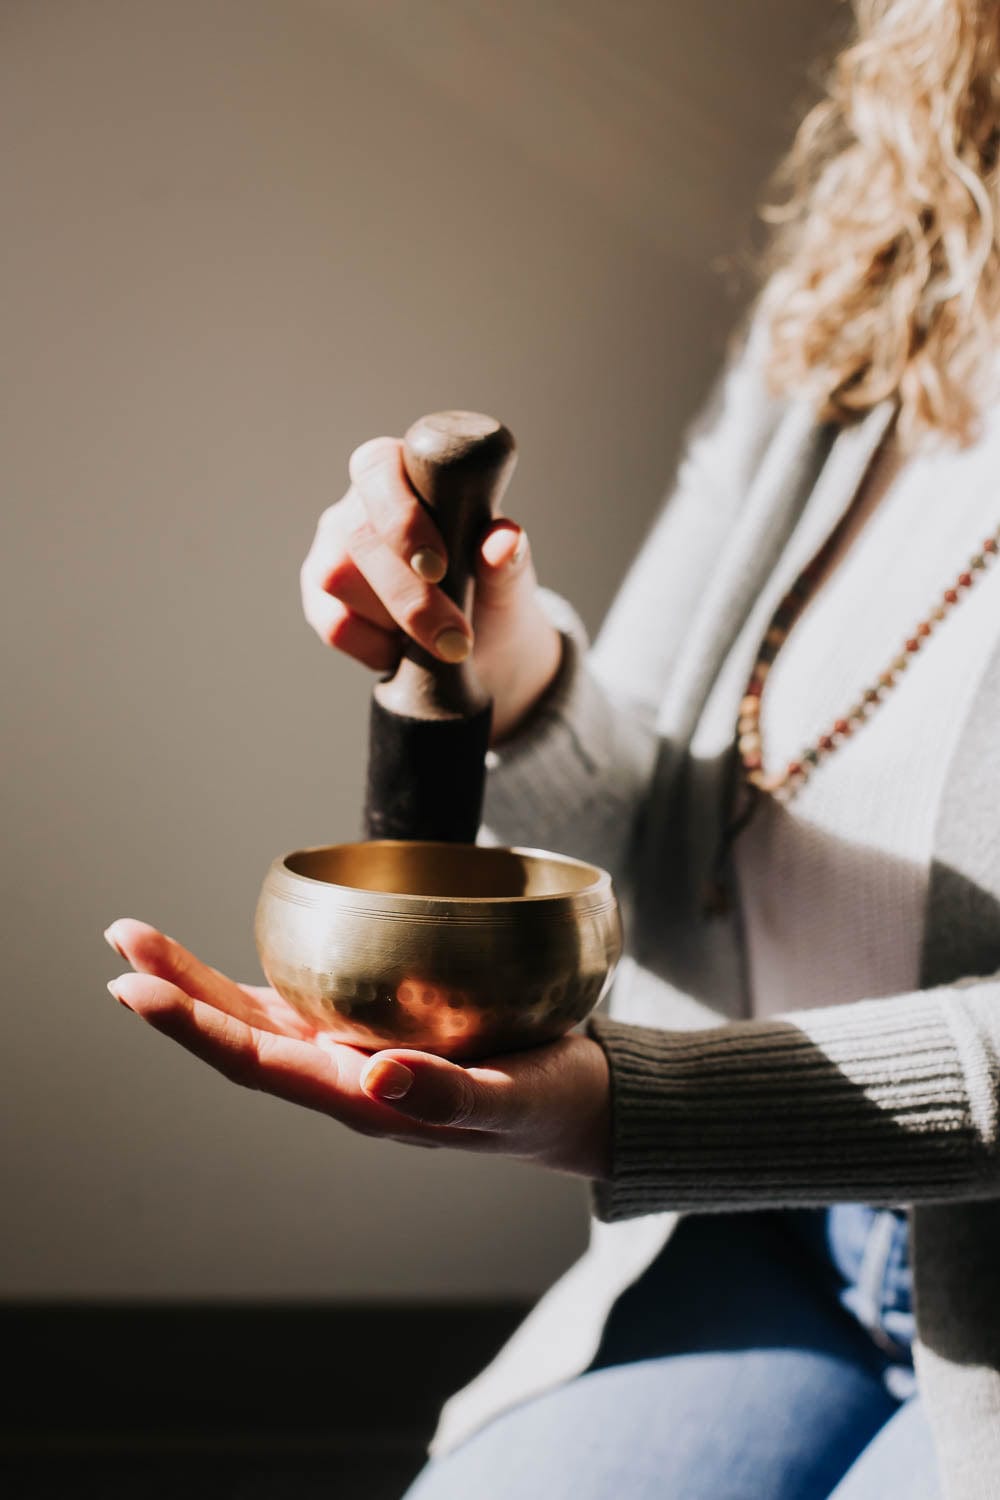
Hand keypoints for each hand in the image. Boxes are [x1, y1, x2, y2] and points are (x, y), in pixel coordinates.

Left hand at [104, 920, 611, 1178]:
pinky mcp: (375, 1032)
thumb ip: (453, 1096)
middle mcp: (344, 1081)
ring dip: (197, 983)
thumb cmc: (550, 1104)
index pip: (260, 1064)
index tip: (137, 990)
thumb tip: (379, 1079)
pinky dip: (251, 979)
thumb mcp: (514, 1102)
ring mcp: (354, 1057)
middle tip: (122, 941)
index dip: (194, 1027)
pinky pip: (298, 1004)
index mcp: (365, 1103)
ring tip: (141, 941)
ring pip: (258, 1019)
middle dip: (177, 992)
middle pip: (241, 1036)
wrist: (578, 1107)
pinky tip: (225, 960)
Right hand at [299, 436, 562, 742]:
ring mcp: (333, 552)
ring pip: (337, 578)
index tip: (439, 566)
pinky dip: (375, 646)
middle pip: (359, 534)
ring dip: (394, 620)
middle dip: (409, 594)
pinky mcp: (321, 602)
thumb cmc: (492, 596)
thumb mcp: (508, 580)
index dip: (401, 516)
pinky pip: (334, 622)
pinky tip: (404, 651)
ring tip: (437, 640)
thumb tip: (504, 542)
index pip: (378, 467)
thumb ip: (507, 558)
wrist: (485, 654)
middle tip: (456, 639)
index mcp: (405, 475)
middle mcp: (360, 507)